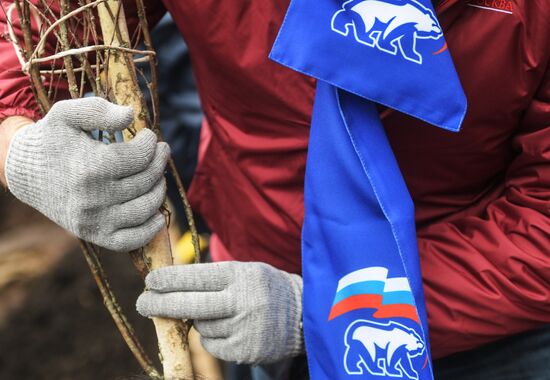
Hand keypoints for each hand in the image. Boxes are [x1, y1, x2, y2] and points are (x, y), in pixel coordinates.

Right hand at [4, 97, 168, 250]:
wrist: (26, 174)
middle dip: (159, 163)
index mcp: (89, 167)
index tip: (150, 136)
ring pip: (145, 209)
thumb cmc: (52, 141)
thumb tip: (130, 115)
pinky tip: (158, 214)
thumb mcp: (67, 115)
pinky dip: (150, 229)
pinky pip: (132, 240)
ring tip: (158, 176)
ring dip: (159, 190)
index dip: (151, 144)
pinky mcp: (94, 235)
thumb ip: (98, 110)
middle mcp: (92, 198)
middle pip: (145, 181)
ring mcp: (94, 220)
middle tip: (161, 152)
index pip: (139, 157)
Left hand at [136, 261, 303, 363]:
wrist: (304, 316)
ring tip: (222, 313)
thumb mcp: (246, 271)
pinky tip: (230, 328)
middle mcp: (243, 301)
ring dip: (200, 321)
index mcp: (242, 275)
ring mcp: (244, 328)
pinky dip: (213, 338)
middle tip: (142, 303)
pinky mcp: (245, 351)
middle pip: (191, 305)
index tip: (150, 281)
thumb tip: (170, 286)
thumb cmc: (265, 288)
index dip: (170, 280)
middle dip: (161, 304)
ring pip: (201, 327)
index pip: (198, 276)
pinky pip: (212, 346)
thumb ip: (214, 278)